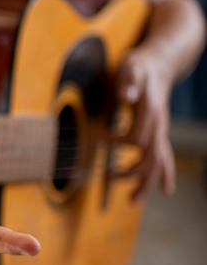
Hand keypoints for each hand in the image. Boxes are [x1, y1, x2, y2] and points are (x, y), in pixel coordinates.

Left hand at [111, 48, 175, 200]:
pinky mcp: (158, 132)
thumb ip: (128, 81)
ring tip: (132, 200)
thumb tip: (126, 94)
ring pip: (159, 162)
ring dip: (146, 182)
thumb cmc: (140, 66)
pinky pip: (164, 157)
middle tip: (110, 179)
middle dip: (132, 173)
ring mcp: (161, 130)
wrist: (159, 63)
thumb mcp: (131, 68)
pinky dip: (165, 174)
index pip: (136, 138)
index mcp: (151, 111)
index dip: (116, 141)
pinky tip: (167, 190)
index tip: (98, 134)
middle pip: (151, 157)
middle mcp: (159, 124)